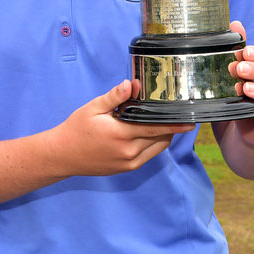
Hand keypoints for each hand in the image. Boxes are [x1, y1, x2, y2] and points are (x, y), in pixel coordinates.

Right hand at [54, 80, 194, 176]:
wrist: (63, 155)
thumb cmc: (76, 129)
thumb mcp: (92, 108)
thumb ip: (114, 97)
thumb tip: (131, 84)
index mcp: (121, 134)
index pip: (157, 129)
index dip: (176, 125)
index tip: (190, 121)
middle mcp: (129, 151)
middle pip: (161, 139)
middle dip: (172, 128)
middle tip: (178, 116)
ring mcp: (129, 163)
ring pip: (157, 148)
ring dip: (164, 136)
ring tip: (165, 123)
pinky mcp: (127, 168)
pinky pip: (148, 156)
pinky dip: (153, 144)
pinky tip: (148, 133)